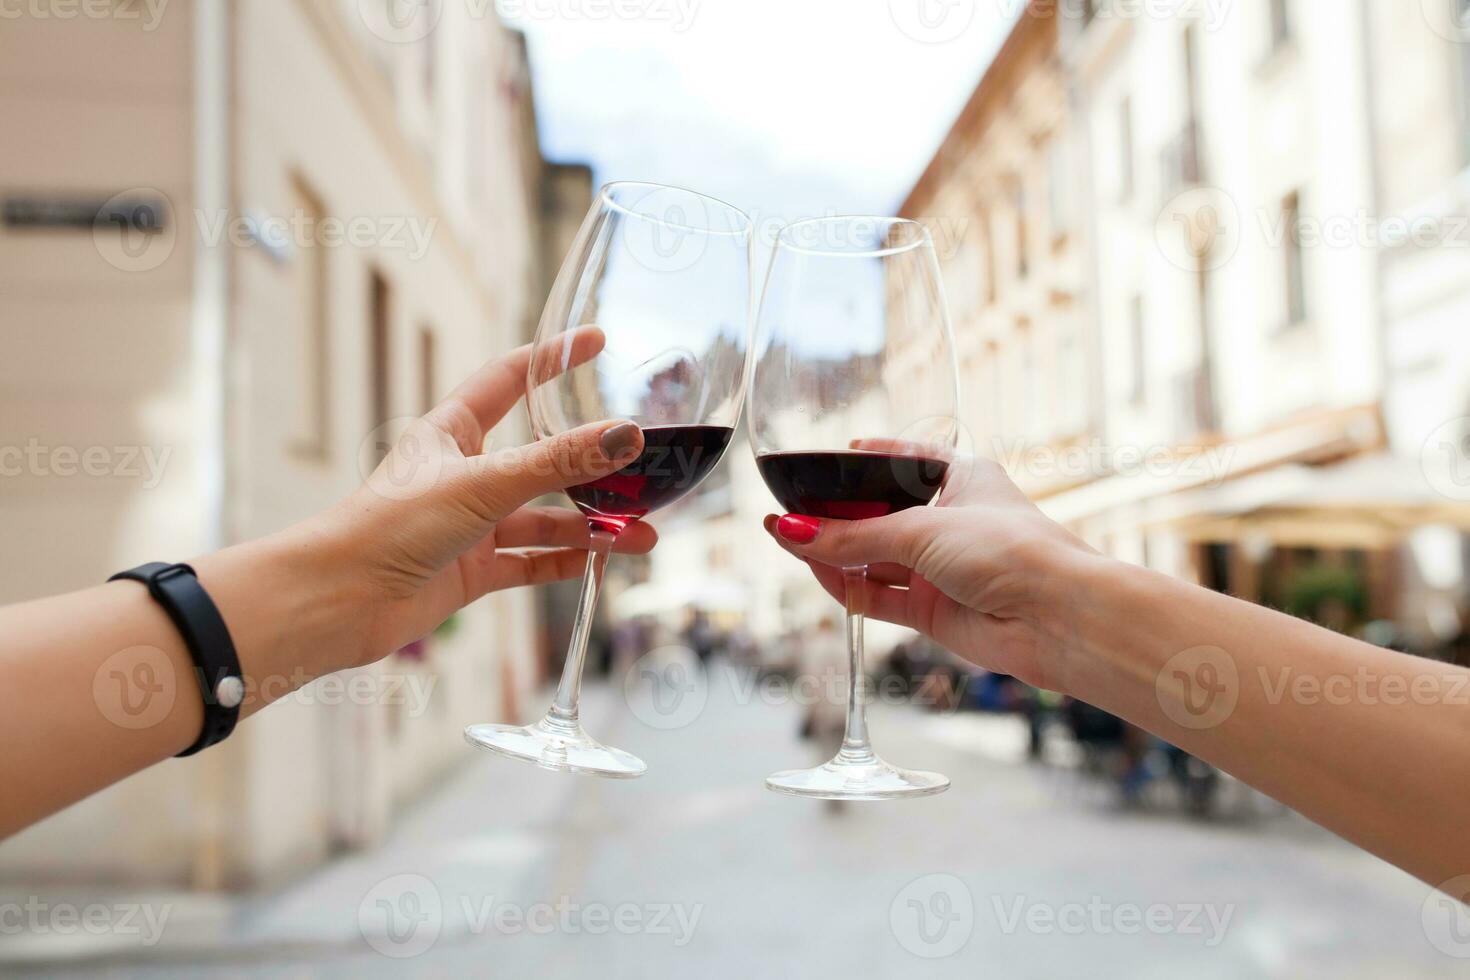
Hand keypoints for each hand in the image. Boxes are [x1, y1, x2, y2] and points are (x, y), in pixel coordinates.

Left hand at [315, 327, 654, 667]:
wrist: (339, 601)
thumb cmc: (391, 525)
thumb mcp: (484, 484)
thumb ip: (558, 462)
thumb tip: (626, 434)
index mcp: (453, 432)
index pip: (510, 378)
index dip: (552, 359)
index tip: (597, 342)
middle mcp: (464, 473)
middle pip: (542, 458)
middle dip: (592, 465)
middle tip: (641, 465)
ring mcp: (468, 524)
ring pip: (543, 516)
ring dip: (591, 526)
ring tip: (642, 536)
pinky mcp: (469, 571)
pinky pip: (529, 562)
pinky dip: (565, 563)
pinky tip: (601, 563)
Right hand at [762, 456, 1100, 693]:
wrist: (1057, 618)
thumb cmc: (1011, 551)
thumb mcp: (923, 530)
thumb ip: (854, 536)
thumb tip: (794, 532)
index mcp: (962, 479)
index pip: (904, 460)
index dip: (867, 459)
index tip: (827, 460)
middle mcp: (949, 522)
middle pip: (879, 514)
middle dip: (835, 513)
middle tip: (787, 508)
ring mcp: (939, 569)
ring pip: (872, 557)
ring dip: (831, 550)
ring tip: (784, 537)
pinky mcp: (931, 611)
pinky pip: (876, 595)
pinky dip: (844, 584)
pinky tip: (812, 567)